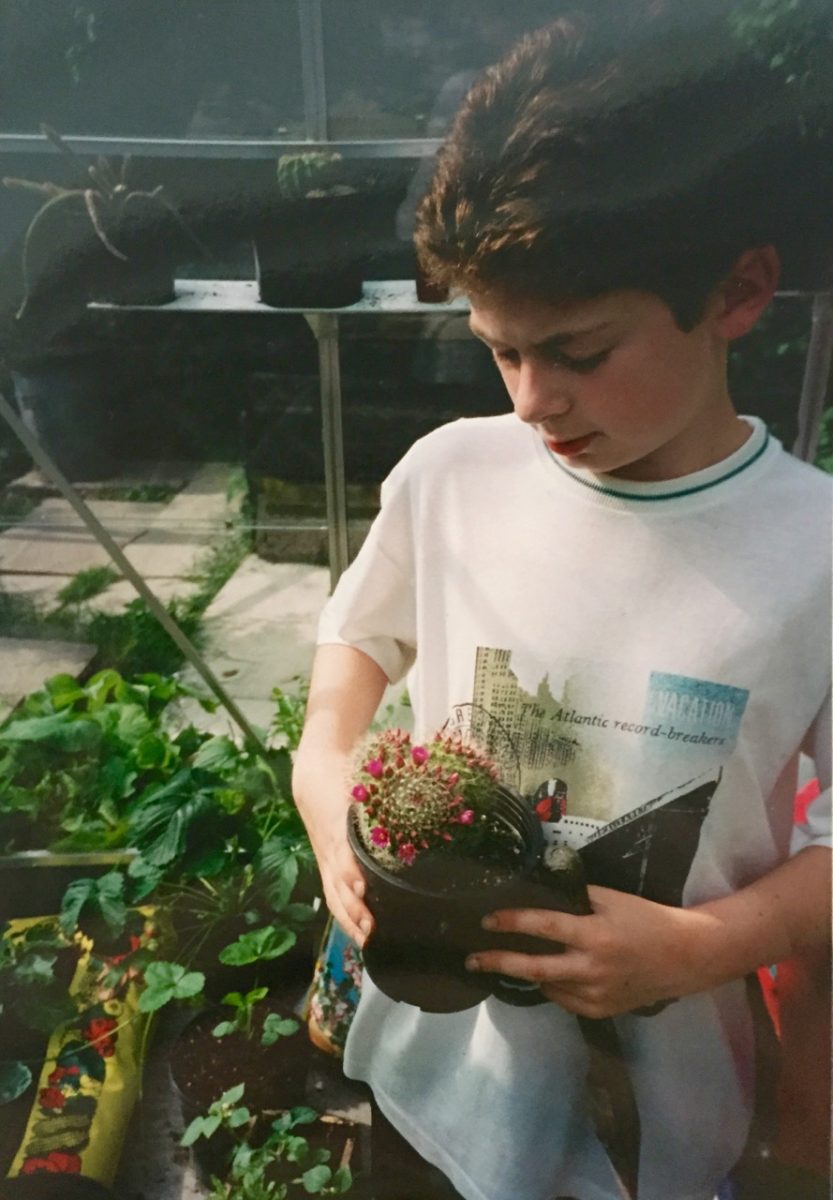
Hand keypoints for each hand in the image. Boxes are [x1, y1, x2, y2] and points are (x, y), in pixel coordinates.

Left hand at [293, 772, 373, 948]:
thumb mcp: (348, 827)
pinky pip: (344, 852)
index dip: (351, 923)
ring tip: (369, 925)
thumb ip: (363, 845)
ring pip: (341, 882)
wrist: (317, 765)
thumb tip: (390, 863)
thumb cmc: (338, 796)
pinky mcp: (337, 825)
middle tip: (371, 944)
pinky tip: (361, 886)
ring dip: (354, 905)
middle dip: (353, 923)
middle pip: (338, 898)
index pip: (338, 900)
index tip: (368, 945)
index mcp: (331, 862)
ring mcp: (332, 844)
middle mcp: (329, 859)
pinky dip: (351, 871)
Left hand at [466, 886, 703, 1017]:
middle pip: (533, 968)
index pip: (543, 926)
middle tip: (472, 960)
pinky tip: (551, 974)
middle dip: (498, 963)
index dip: (512, 922)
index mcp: (593, 934)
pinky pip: (564, 999)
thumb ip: (578, 897)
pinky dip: (554, 986)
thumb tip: (545, 891)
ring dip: (529, 973)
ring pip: (547, 986)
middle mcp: (590, 968)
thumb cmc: (647, 919)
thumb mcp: (613, 898)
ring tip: (511, 961)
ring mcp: (595, 994)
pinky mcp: (600, 1011)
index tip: (487, 920)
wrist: (684, 958)